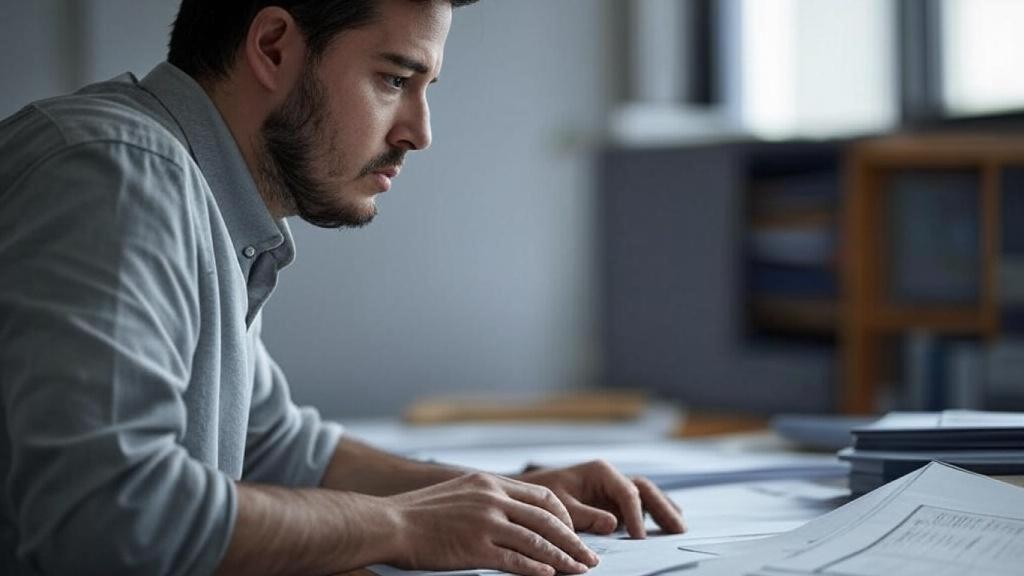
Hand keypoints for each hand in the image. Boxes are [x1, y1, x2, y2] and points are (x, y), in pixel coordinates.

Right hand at [384, 472, 600, 575]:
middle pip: (547, 518)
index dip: (563, 516)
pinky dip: (537, 568)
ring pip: (537, 541)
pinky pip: (515, 560)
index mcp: (490, 482)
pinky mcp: (475, 548)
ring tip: (580, 570)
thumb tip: (510, 511)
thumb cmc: (419, 512)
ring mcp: (485, 523)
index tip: (573, 531)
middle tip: (589, 556)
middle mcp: (492, 498)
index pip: (542, 496)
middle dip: (573, 539)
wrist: (389, 523)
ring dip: (563, 557)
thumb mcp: (459, 492)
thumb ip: (486, 498)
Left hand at [517, 460, 685, 538]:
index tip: (639, 538)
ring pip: (646, 496)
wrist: (529, 494)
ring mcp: (613, 489)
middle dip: (662, 508)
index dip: (636, 515)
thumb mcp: (560, 505)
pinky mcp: (613, 502)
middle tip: (678, 529)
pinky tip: (666, 525)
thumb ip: (585, 514)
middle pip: (644, 490)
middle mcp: (610, 477)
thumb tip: (613, 524)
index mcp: (600, 472)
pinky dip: (654, 514)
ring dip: (664, 510)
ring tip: (679, 528)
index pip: (627, 492)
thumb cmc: (541, 495)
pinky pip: (639, 506)